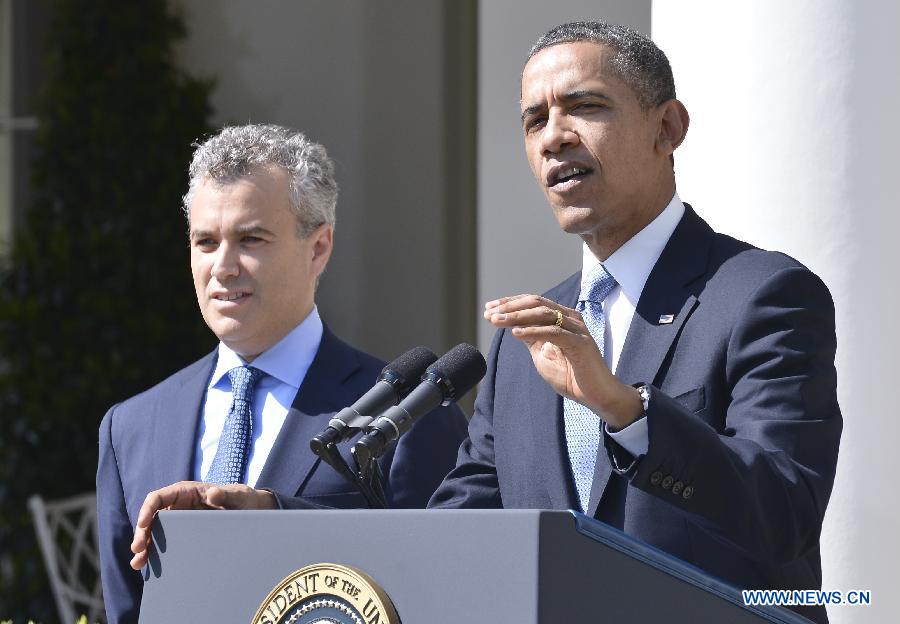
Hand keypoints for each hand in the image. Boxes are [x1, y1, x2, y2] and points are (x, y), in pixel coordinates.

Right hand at [130, 481, 275, 569]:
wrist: (249, 511)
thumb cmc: (242, 499)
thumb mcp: (238, 496)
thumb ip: (227, 494)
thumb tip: (212, 493)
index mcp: (186, 491)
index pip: (159, 497)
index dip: (147, 509)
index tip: (142, 523)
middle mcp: (178, 505)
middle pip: (152, 517)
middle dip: (142, 532)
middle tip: (138, 549)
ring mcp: (179, 520)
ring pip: (154, 531)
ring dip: (144, 546)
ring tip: (138, 563)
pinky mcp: (182, 533)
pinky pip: (164, 541)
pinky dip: (155, 552)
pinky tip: (148, 565)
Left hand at [484, 294, 641, 428]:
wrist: (597, 396)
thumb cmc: (572, 376)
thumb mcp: (543, 354)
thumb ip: (532, 339)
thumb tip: (513, 326)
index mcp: (562, 318)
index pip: (533, 302)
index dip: (510, 303)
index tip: (489, 309)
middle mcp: (570, 318)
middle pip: (536, 302)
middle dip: (509, 307)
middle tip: (489, 313)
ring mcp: (577, 329)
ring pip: (543, 313)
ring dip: (516, 316)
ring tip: (496, 321)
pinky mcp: (580, 344)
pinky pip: (553, 332)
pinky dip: (532, 331)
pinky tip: (515, 333)